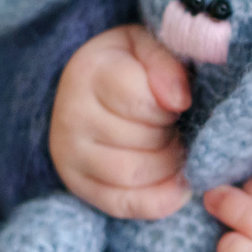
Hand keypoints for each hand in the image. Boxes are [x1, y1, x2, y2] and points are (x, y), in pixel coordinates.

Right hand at [50, 24, 191, 219]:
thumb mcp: (147, 46)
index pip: (143, 102)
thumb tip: (179, 100)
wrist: (86, 87)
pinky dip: (158, 201)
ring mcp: (70, 153)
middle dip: (175, 136)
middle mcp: (71, 114)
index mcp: (90, 72)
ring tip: (177, 149)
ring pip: (134, 174)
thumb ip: (166, 63)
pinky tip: (178, 186)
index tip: (180, 102)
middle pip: (143, 140)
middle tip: (181, 127)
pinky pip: (122, 204)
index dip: (173, 106)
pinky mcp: (78, 184)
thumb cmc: (128, 65)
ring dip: (169, 167)